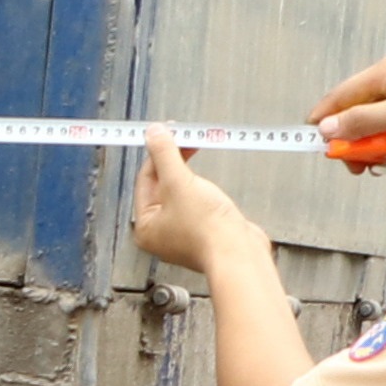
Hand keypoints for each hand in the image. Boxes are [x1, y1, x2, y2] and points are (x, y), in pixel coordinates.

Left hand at [130, 132, 262, 276]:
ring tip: (199, 157)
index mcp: (145, 225)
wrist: (240, 253)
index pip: (146, 178)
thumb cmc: (207, 230)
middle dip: (175, 160)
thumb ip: (164, 155)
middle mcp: (161, 232)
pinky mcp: (206, 231)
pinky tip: (211, 183)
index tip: (170, 132)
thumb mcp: (179, 182)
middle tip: (188, 138)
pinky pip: (199, 201)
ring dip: (190, 173)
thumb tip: (153, 133)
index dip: (158, 152)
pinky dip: (203, 188)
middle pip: (163, 184)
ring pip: (182, 191)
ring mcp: (184, 232)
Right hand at [308, 52, 385, 161]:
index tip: (315, 143)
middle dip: (356, 140)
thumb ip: (360, 122)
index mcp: (385, 72)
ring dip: (379, 144)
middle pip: (358, 113)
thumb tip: (328, 129)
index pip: (340, 96)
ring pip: (378, 124)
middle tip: (358, 162)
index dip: (324, 120)